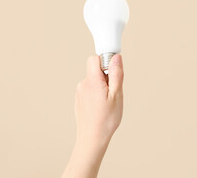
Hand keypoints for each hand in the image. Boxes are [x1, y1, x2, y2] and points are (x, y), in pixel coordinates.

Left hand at [62, 54, 123, 177]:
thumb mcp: (117, 95)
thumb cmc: (106, 119)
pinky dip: (97, 93)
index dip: (105, 61)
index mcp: (92, 81)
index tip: (114, 72)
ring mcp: (80, 92)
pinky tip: (101, 106)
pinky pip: (90, 89)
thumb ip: (116, 74)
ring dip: (102, 86)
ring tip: (107, 102)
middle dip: (106, 76)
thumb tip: (116, 58)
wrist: (92, 138)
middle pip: (95, 69)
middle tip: (113, 91)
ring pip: (94, 80)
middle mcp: (83, 84)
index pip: (94, 58)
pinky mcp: (79, 99)